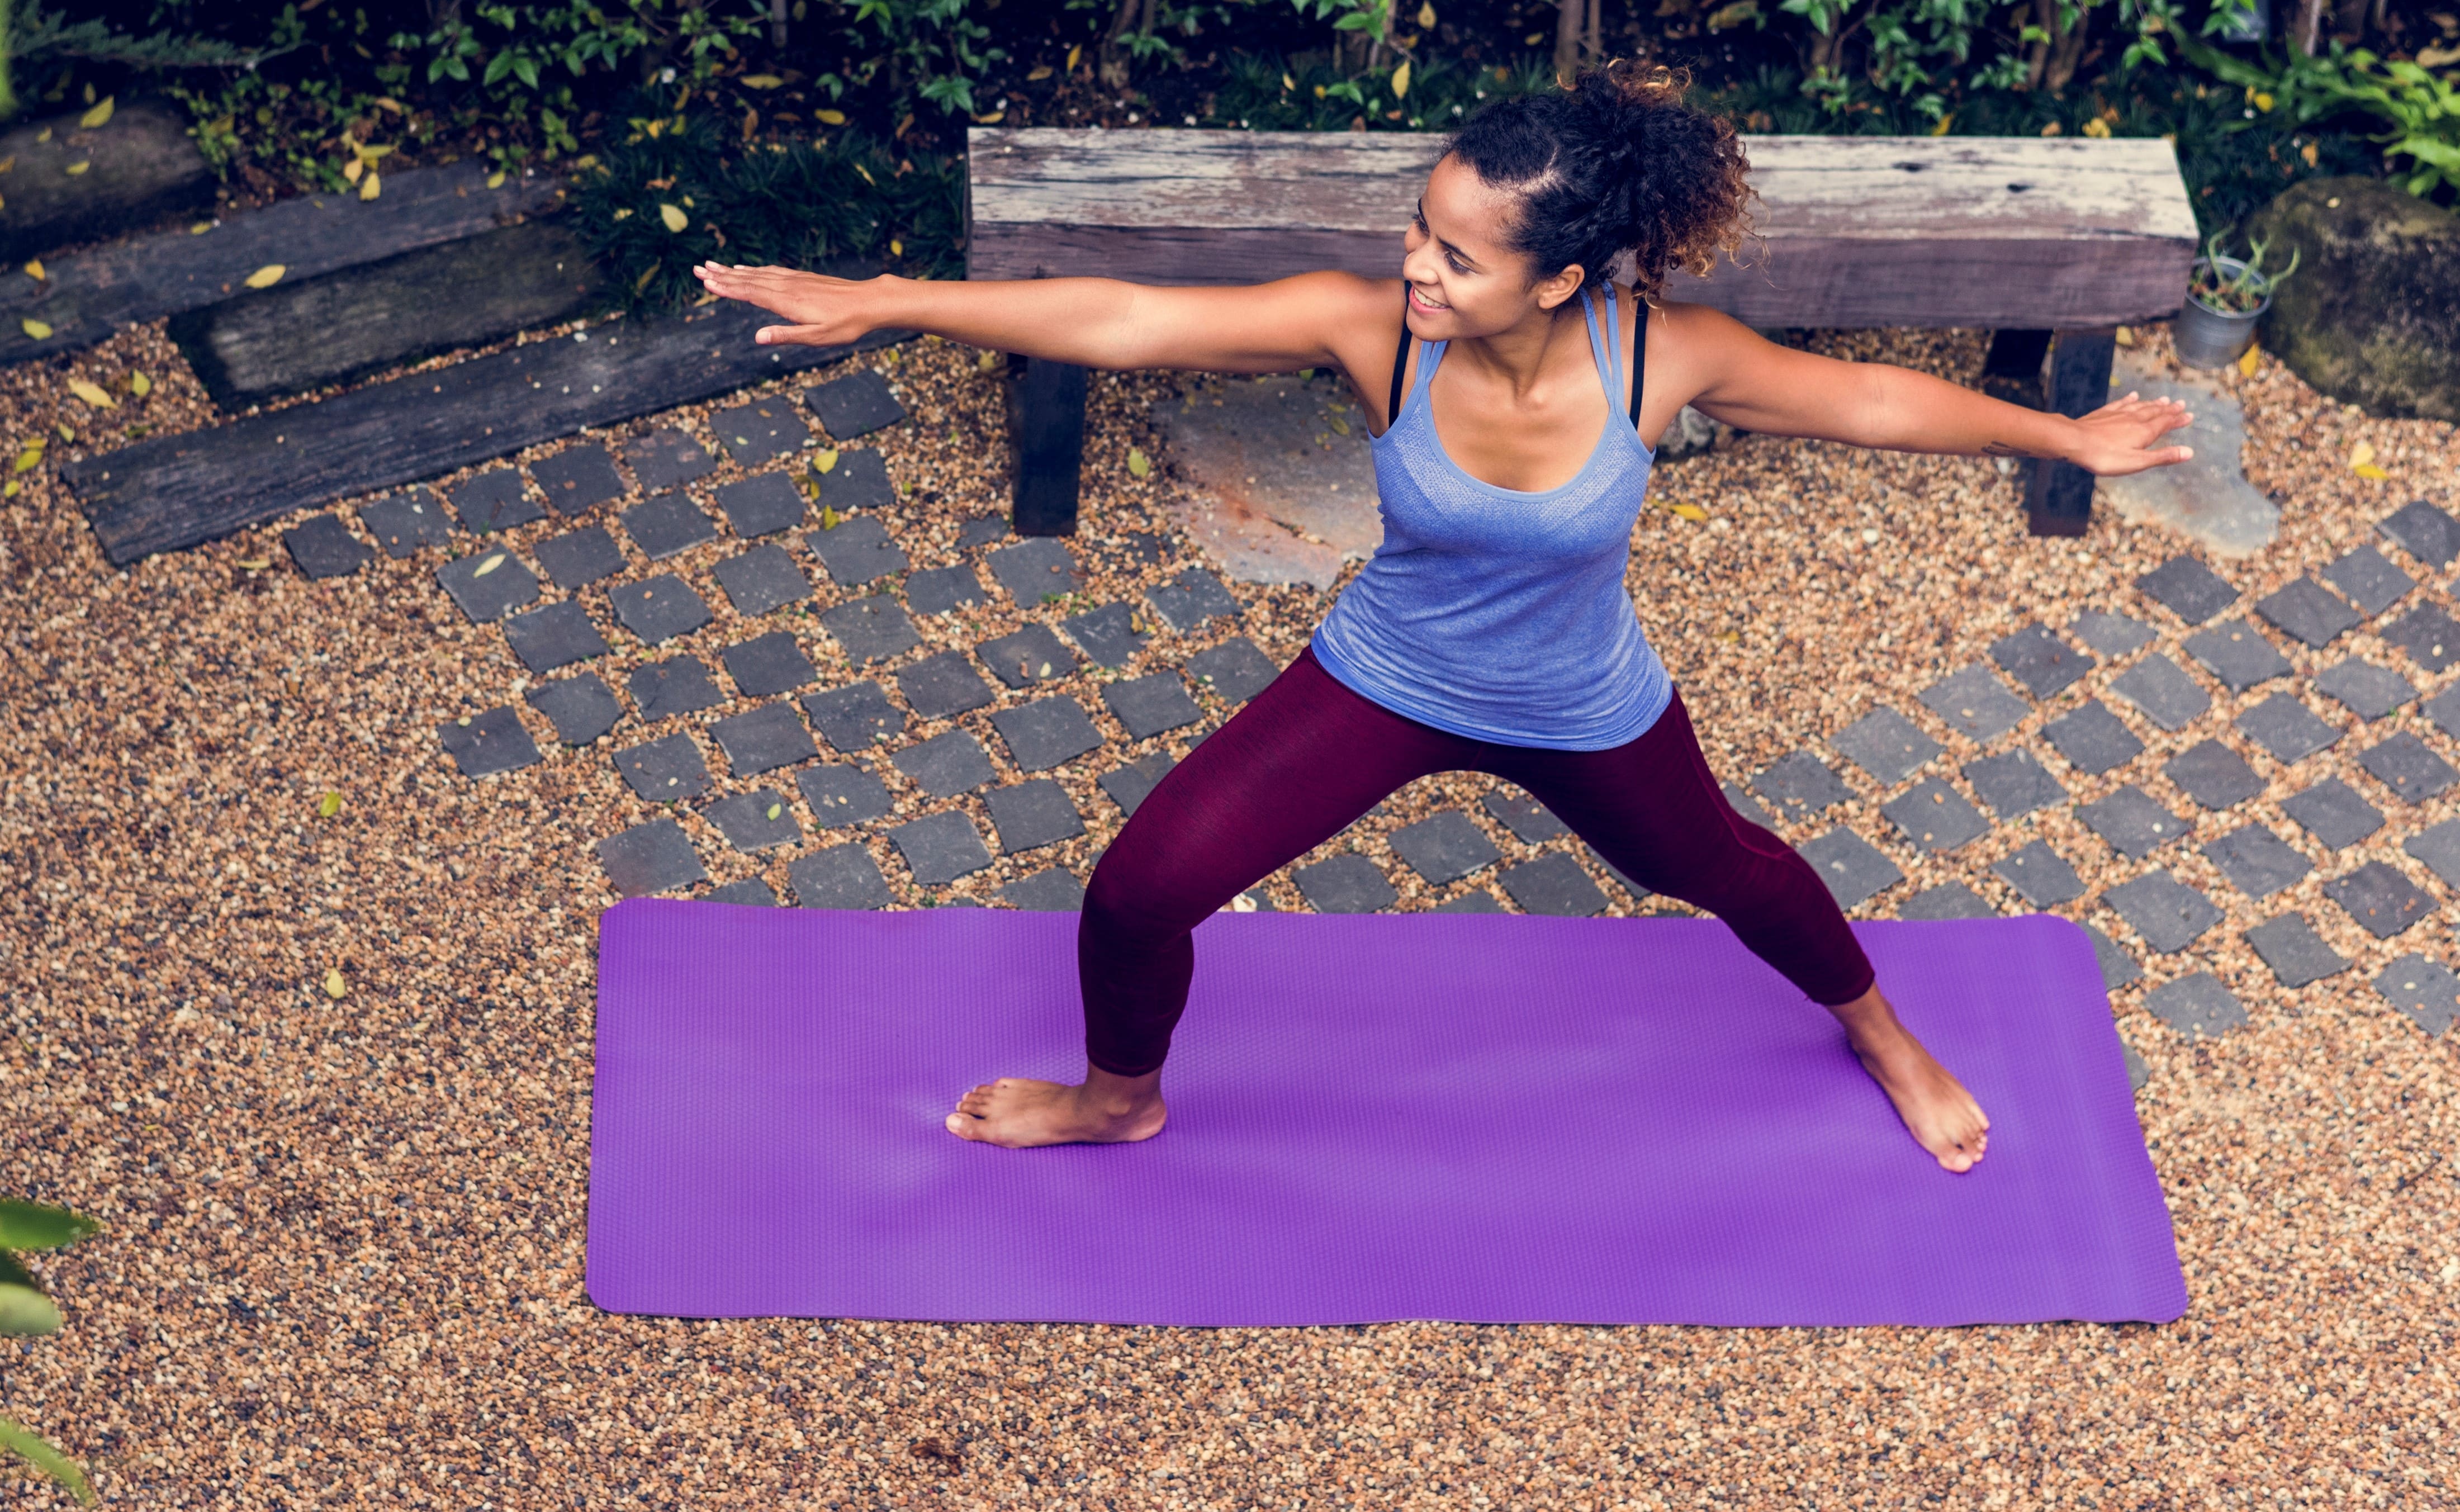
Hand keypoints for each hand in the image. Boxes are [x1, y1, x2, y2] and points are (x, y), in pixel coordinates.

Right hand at [691, 262, 881, 346]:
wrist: (869, 302)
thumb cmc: (846, 325)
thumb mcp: (817, 338)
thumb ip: (786, 336)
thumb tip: (757, 338)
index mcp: (787, 302)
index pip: (750, 293)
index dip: (727, 288)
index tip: (706, 282)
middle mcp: (787, 287)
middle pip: (748, 279)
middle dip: (722, 275)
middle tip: (698, 269)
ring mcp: (795, 280)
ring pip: (758, 273)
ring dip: (734, 270)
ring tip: (714, 266)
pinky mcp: (803, 278)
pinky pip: (772, 271)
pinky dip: (755, 269)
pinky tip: (747, 268)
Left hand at [2066, 391, 2194, 475]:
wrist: (2074, 442)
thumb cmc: (2105, 457)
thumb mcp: (2137, 462)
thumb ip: (2162, 456)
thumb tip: (2189, 452)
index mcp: (2144, 432)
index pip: (2166, 423)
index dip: (2178, 419)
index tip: (2189, 415)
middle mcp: (2134, 420)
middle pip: (2155, 412)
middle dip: (2169, 409)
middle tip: (2180, 404)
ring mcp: (2118, 415)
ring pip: (2140, 406)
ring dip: (2153, 403)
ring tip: (2163, 400)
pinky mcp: (2103, 414)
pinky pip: (2120, 404)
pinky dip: (2129, 399)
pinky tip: (2133, 395)